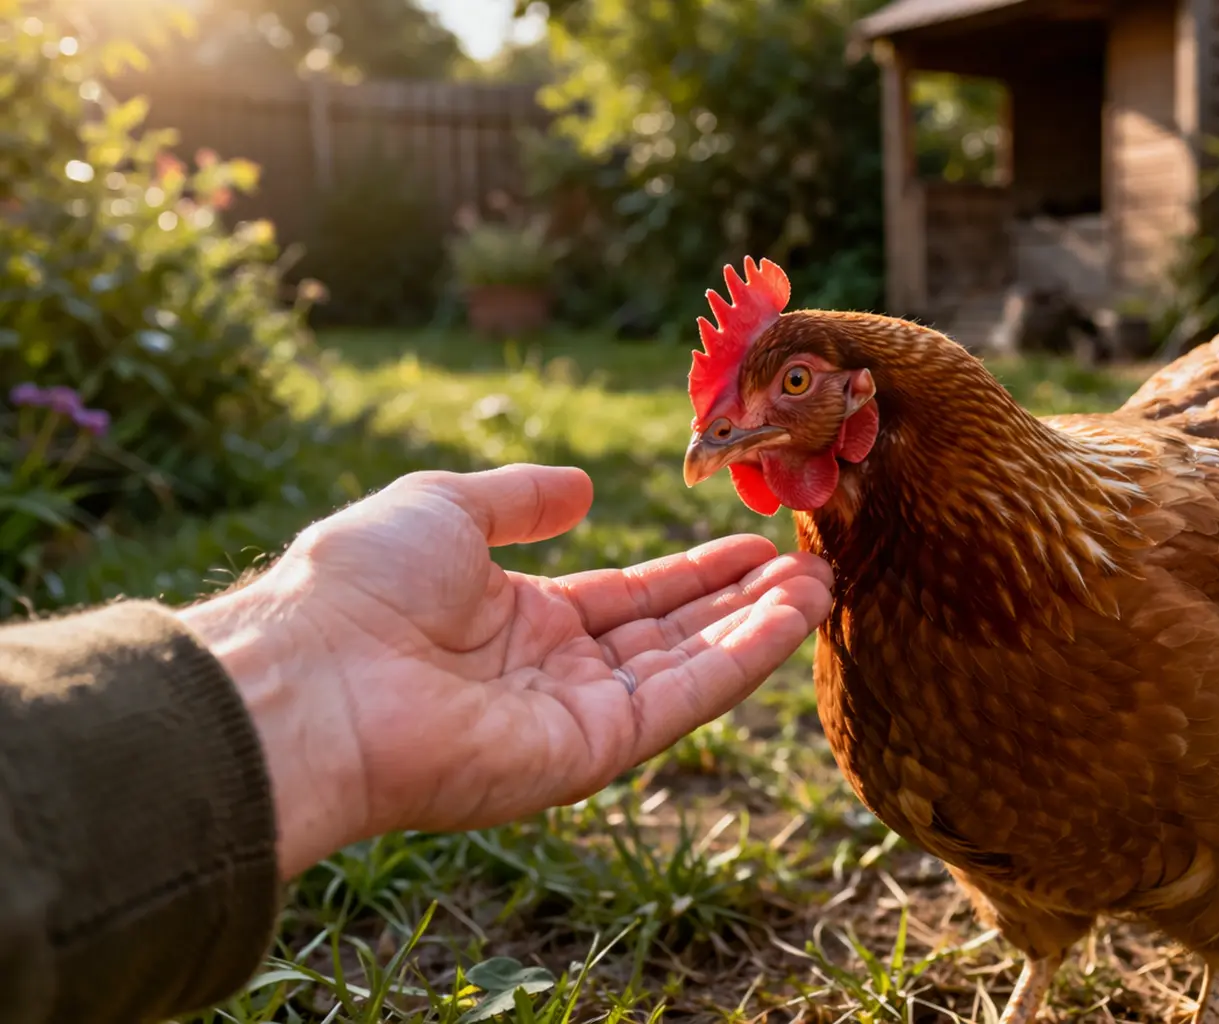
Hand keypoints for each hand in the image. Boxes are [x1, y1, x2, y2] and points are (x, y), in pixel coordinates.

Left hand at [179, 465, 832, 877]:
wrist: (313, 675)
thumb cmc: (360, 582)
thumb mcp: (445, 507)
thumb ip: (520, 497)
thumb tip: (585, 489)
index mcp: (519, 620)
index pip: (630, 599)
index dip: (694, 571)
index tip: (755, 544)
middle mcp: (554, 674)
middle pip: (671, 636)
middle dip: (741, 602)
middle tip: (811, 566)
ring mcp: (573, 718)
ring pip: (687, 670)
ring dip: (757, 630)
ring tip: (820, 586)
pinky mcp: (588, 754)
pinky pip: (679, 701)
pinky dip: (740, 662)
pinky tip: (789, 618)